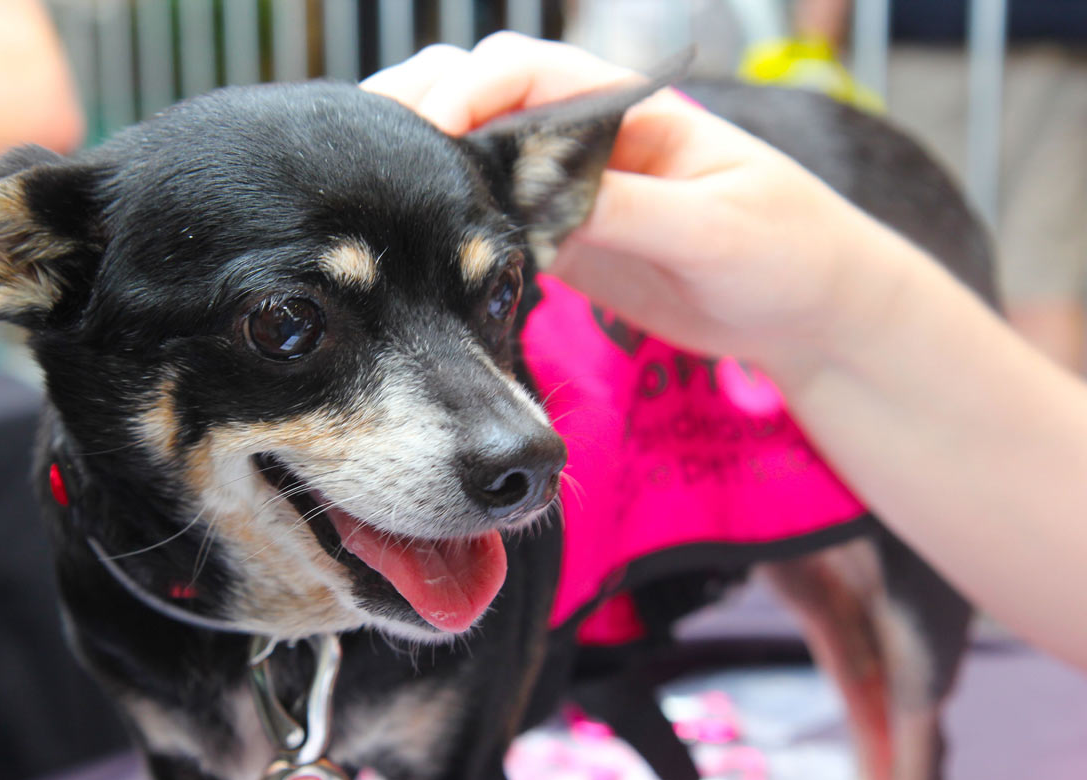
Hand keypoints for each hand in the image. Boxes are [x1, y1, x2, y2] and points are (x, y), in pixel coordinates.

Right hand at [363, 33, 913, 384]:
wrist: (807, 315)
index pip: (526, 74)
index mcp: (627, 110)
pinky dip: (446, 221)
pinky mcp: (563, 239)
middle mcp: (587, 139)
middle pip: (483, 99)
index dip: (465, 95)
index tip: (421, 138)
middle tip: (362, 161)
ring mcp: (569, 188)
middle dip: (419, 114)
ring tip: (361, 197)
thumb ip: (629, 208)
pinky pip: (490, 218)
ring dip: (418, 167)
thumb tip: (541, 202)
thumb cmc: (788, 252)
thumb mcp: (714, 230)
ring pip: (475, 158)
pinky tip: (407, 245)